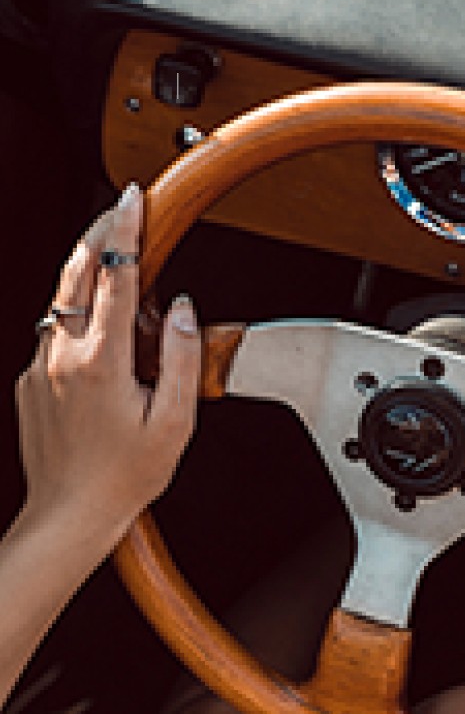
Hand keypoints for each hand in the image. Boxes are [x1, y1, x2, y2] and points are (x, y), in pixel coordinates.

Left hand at [15, 184, 201, 551]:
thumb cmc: (124, 476)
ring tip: (123, 275)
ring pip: (62, 299)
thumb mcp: (174, 421)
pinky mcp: (31, 379)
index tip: (133, 198)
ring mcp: (40, 366)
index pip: (113, 276)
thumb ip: (183, 358)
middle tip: (120, 209)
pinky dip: (80, 316)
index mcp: (101, 362)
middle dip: (97, 232)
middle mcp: (62, 356)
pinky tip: (107, 335)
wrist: (69, 515)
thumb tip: (184, 310)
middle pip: (74, 271)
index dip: (124, 229)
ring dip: (89, 275)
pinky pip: (56, 331)